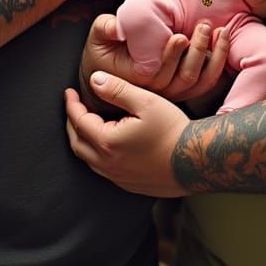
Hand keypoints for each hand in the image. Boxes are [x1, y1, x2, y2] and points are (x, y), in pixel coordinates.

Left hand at [65, 74, 191, 196]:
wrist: (196, 161)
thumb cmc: (173, 130)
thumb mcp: (145, 102)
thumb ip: (117, 89)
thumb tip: (95, 80)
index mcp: (107, 142)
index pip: (79, 121)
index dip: (71, 105)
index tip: (69, 93)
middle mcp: (108, 164)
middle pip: (77, 143)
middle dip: (72, 123)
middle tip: (74, 108)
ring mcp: (118, 177)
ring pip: (88, 159)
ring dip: (83, 140)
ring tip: (86, 125)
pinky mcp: (129, 185)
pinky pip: (103, 170)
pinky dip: (97, 154)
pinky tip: (107, 145)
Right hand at [79, 13, 229, 104]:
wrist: (107, 73)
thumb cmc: (102, 51)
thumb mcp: (97, 36)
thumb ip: (105, 28)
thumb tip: (116, 26)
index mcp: (137, 80)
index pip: (158, 73)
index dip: (172, 56)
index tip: (180, 36)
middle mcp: (157, 91)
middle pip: (184, 77)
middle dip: (197, 50)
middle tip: (204, 26)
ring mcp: (172, 92)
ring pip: (199, 81)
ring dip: (213, 56)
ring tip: (219, 30)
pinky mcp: (182, 88)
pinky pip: (205, 81)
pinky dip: (217, 63)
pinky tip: (222, 40)